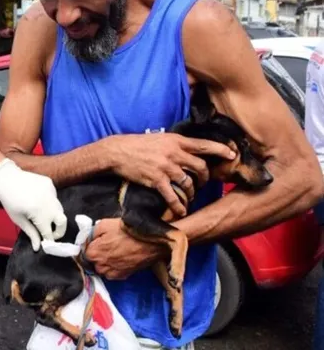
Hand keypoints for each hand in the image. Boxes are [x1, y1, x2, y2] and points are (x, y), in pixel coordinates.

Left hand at [0, 158, 67, 250]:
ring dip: (54, 216)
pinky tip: (39, 200)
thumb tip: (38, 247)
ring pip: (59, 209)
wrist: (6, 178)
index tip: (46, 243)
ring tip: (42, 216)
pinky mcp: (50, 184)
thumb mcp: (18, 219)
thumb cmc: (9, 201)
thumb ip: (31, 233)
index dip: (49, 240)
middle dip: (59, 231)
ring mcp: (51, 192)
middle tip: (51, 234)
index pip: (49, 232)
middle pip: (63, 222)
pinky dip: (50, 203)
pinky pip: (54, 198)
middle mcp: (49, 203)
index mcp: (39, 213)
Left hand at [84, 219, 166, 279]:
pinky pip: (113, 273)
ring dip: (106, 262)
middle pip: (94, 261)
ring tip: (116, 251)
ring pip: (103, 269)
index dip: (91, 245)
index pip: (85, 252)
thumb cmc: (126, 231)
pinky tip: (122, 258)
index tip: (98, 240)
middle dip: (98, 254)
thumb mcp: (104, 224)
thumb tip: (89, 239)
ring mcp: (112, 273)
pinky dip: (115, 267)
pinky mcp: (123, 276)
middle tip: (108, 244)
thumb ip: (92, 233)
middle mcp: (101, 266)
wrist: (150, 240)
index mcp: (94, 253)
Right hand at [104, 133, 235, 216]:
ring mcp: (165, 168)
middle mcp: (174, 154)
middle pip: (200, 167)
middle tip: (202, 183)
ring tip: (189, 197)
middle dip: (205, 178)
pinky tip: (181, 211)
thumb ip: (175, 144)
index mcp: (176, 141)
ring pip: (189, 183)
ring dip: (192, 193)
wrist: (117, 152)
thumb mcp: (159, 138)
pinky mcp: (156, 180)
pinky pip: (172, 196)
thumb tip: (188, 150)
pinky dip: (179, 205)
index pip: (204, 145)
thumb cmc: (137, 144)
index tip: (232, 154)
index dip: (221, 150)